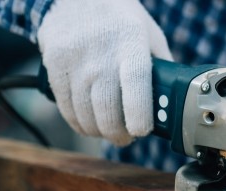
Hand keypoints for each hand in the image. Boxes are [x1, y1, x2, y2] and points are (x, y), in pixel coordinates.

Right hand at [37, 0, 171, 145]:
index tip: (140, 131)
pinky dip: (79, 124)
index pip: (135, 84)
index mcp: (131, 43)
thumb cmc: (121, 19)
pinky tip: (88, 124)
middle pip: (107, 109)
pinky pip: (66, 108)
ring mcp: (75, 61)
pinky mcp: (55, 66)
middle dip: (118, 134)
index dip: (138, 114)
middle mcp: (101, 53)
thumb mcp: (149, 34)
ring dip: (99, 132)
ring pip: (85, 114)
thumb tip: (170, 99)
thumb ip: (161, 66)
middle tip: (125, 137)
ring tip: (107, 131)